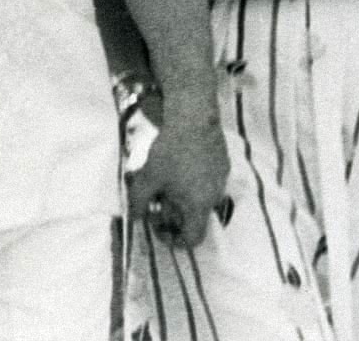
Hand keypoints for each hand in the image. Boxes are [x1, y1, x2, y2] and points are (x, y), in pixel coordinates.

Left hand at [127, 106, 228, 248]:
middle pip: (194, 217)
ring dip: (183, 195)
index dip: (175, 240)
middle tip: (158, 198)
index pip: (193, 239)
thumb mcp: (147, 178)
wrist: (193, 118)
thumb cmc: (170, 152)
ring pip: (200, 197)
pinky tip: (180, 161)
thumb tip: (136, 217)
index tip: (160, 227)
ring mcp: (221, 179)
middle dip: (174, 212)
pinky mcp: (223, 162)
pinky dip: (193, 179)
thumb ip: (139, 203)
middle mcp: (214, 197)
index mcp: (198, 206)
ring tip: (166, 177)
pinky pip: (207, 180)